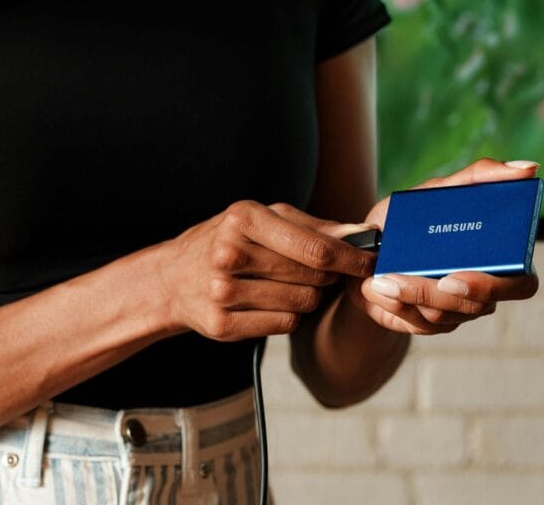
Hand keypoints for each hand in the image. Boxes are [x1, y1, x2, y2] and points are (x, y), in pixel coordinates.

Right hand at [157, 201, 377, 341]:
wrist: (173, 278)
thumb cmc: (228, 241)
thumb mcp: (262, 220)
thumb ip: (314, 228)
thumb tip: (363, 235)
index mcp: (243, 219)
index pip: (314, 248)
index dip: (350, 258)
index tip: (371, 262)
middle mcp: (229, 254)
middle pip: (313, 277)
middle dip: (326, 276)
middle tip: (317, 272)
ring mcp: (223, 292)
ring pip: (303, 303)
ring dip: (307, 296)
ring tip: (286, 284)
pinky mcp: (222, 324)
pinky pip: (285, 324)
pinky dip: (289, 315)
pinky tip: (270, 302)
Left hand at [352, 158, 540, 333]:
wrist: (369, 246)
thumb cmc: (412, 218)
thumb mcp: (438, 191)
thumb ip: (479, 176)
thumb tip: (528, 167)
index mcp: (499, 258)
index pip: (522, 284)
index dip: (494, 286)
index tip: (454, 275)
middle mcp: (484, 290)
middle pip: (476, 306)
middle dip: (434, 294)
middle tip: (399, 279)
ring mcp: (458, 311)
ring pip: (443, 315)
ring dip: (406, 296)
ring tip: (379, 278)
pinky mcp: (429, 324)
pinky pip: (418, 324)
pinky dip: (394, 305)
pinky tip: (375, 289)